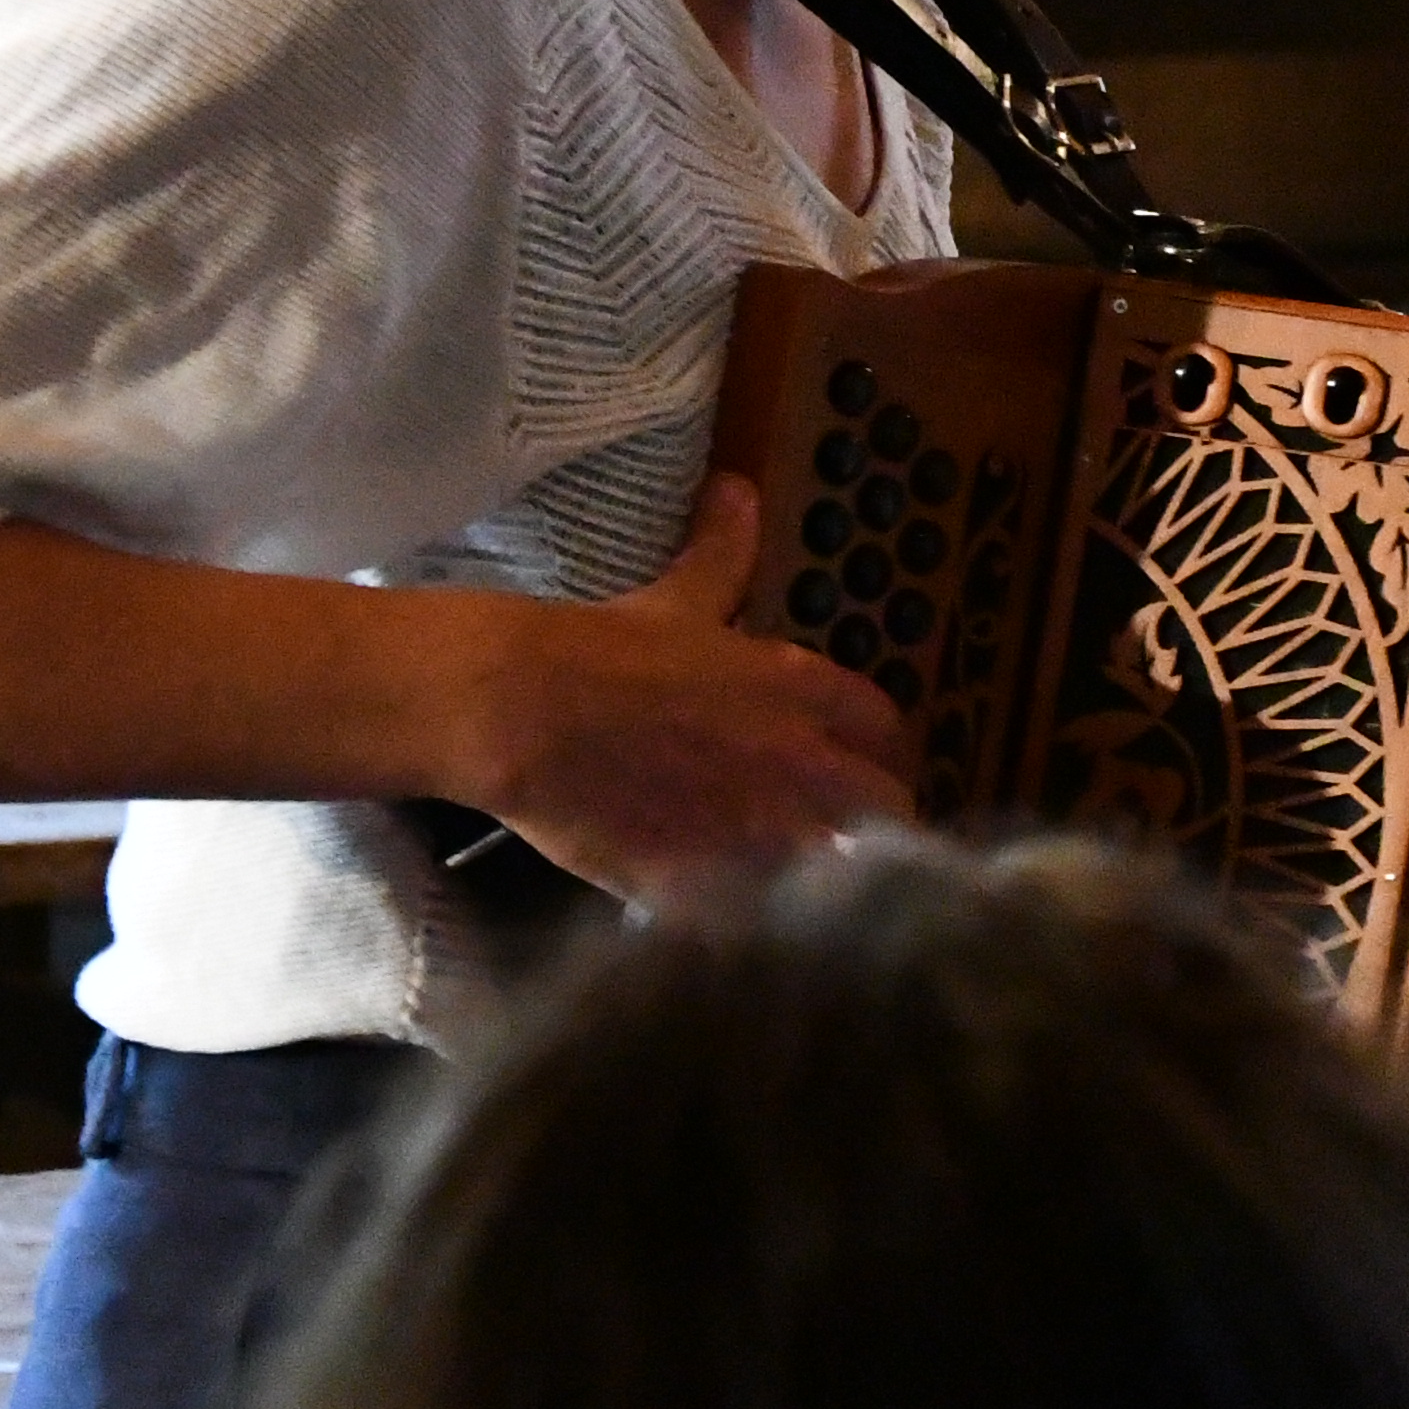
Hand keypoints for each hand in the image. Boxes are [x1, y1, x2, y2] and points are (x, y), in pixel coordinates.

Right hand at [457, 475, 915, 912]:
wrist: (520, 709)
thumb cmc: (601, 647)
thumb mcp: (676, 596)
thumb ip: (722, 551)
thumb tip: (738, 488)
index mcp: (804, 690)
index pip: (888, 733)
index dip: (880, 757)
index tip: (861, 771)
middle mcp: (802, 761)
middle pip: (887, 809)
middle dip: (876, 826)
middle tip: (845, 839)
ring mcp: (761, 827)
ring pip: (844, 871)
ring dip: (834, 878)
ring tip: (808, 888)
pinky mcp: (711, 882)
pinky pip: (768, 917)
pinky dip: (765, 920)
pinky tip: (747, 920)